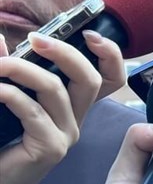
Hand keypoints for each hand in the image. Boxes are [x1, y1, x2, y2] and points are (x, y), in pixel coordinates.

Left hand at [0, 30, 123, 183]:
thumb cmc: (0, 144)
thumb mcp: (8, 99)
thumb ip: (10, 71)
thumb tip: (0, 41)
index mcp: (73, 107)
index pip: (110, 78)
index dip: (110, 54)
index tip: (88, 34)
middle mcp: (76, 120)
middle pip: (91, 79)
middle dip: (66, 52)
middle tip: (36, 39)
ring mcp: (65, 135)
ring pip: (58, 90)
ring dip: (25, 70)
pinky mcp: (50, 149)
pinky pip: (33, 112)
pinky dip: (11, 94)